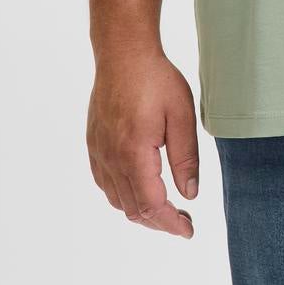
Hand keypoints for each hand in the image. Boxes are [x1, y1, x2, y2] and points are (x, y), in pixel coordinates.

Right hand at [86, 48, 199, 237]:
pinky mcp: (94, 144)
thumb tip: (190, 194)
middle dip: (159, 222)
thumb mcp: (183, 115)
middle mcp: (111, 158)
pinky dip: (123, 196)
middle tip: (183, 222)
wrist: (123, 53)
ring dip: (141, 212)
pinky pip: (105, 184)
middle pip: (133, 209)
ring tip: (166, 209)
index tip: (188, 230)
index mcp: (134, 153)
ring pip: (117, 200)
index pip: (152, 205)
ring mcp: (99, 152)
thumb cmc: (156, 79)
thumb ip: (186, 158)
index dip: (171, 223)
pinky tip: (140, 190)